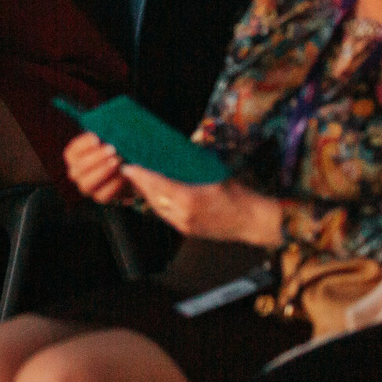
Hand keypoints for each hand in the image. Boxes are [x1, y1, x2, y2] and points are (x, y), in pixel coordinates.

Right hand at [63, 131, 134, 203]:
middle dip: (95, 158)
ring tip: (117, 162)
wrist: (127, 170)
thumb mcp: (107, 141)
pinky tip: (123, 175)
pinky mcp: (100, 197)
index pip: (71, 153)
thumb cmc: (114, 151)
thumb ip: (102, 139)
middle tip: (111, 149)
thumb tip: (101, 139)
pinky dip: (113, 185)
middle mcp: (76, 174)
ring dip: (102, 172)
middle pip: (78, 169)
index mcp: (74, 158)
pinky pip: (102, 195)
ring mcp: (87, 187)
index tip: (97, 139)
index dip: (82, 146)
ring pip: (86, 184)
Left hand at [122, 166, 280, 245]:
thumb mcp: (213, 174)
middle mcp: (184, 214)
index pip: (157, 185)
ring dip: (146, 193)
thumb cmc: (237, 194)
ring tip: (138, 179)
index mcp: (190, 199)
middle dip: (139, 183)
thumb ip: (191, 165)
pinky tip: (153, 194)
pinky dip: (157, 203)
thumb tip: (172, 150)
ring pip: (157, 208)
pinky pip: (165, 215)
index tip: (129, 165)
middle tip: (129, 169)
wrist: (253, 221)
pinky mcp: (187, 231)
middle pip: (153, 197)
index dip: (140, 175)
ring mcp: (185, 225)